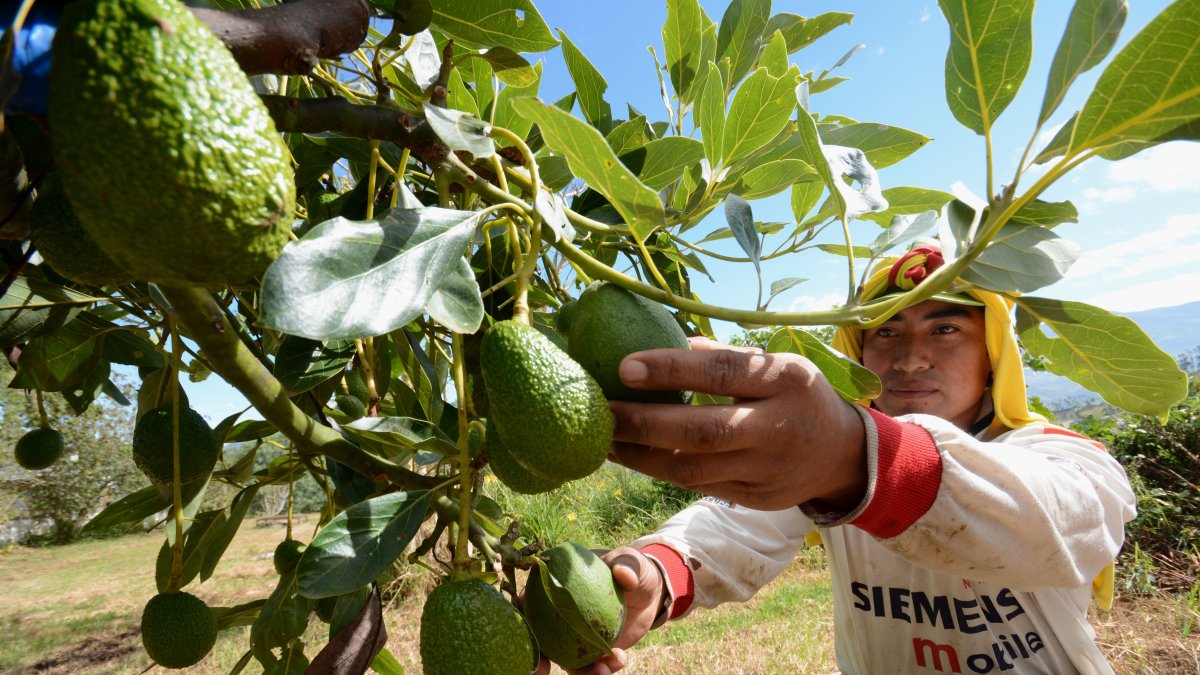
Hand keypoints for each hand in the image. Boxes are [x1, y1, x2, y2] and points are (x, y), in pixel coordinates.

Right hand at [535, 547, 665, 674]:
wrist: (648, 594)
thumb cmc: (632, 571)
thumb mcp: (632, 563)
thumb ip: (626, 565)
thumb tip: (622, 575)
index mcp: (554, 584)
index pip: (527, 600)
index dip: (518, 618)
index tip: (525, 632)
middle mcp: (555, 612)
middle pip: (536, 638)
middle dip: (533, 660)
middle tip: (541, 672)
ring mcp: (569, 635)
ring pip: (562, 659)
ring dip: (578, 673)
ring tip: (601, 672)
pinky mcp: (586, 651)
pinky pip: (588, 667)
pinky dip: (599, 670)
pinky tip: (618, 661)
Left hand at [608, 337, 866, 510]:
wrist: (842, 454)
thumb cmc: (795, 395)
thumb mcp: (775, 364)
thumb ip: (724, 356)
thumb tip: (658, 341)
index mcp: (786, 380)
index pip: (722, 372)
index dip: (671, 369)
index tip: (624, 367)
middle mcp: (779, 427)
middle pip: (704, 431)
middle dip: (644, 423)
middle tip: (601, 412)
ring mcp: (769, 470)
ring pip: (694, 468)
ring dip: (641, 456)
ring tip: (605, 440)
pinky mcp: (757, 500)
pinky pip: (700, 486)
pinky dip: (661, 471)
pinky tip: (632, 457)